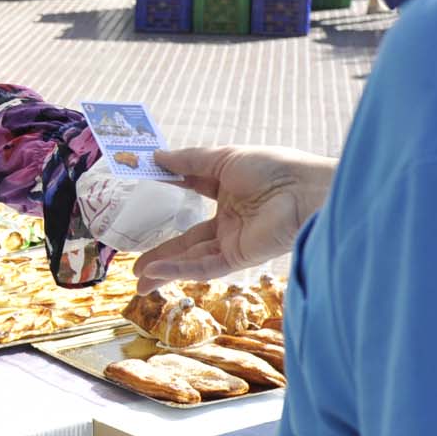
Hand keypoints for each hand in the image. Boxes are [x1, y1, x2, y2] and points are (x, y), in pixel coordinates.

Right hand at [134, 144, 337, 282]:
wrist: (304, 189)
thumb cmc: (273, 168)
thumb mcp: (223, 158)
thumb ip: (189, 161)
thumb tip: (157, 156)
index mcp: (229, 194)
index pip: (191, 201)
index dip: (165, 205)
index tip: (138, 204)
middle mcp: (231, 222)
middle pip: (187, 242)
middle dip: (160, 254)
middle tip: (132, 264)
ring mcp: (234, 242)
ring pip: (192, 259)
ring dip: (164, 269)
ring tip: (137, 279)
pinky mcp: (239, 259)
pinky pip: (204, 267)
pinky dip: (179, 269)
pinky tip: (156, 271)